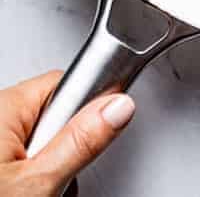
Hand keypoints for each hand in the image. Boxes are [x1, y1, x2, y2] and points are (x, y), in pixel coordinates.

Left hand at [0, 71, 134, 193]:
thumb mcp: (37, 182)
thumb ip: (80, 142)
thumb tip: (120, 105)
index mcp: (6, 106)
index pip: (69, 82)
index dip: (90, 107)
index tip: (100, 131)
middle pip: (58, 113)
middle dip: (68, 145)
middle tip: (60, 176)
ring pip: (44, 139)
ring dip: (52, 165)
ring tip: (40, 192)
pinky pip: (25, 155)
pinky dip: (33, 175)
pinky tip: (29, 193)